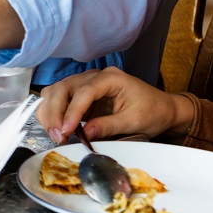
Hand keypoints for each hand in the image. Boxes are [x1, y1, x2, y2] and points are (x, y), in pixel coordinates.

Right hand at [36, 67, 193, 143]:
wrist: (162, 109)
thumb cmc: (153, 112)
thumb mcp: (135, 121)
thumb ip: (109, 126)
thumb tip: (84, 134)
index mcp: (110, 78)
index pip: (83, 91)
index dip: (72, 112)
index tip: (66, 131)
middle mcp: (93, 76)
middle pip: (63, 88)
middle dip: (55, 113)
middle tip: (57, 136)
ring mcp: (85, 84)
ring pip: (55, 92)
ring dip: (50, 113)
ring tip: (55, 134)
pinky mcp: (80, 95)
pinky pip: (58, 100)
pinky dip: (52, 113)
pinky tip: (56, 129)